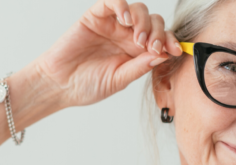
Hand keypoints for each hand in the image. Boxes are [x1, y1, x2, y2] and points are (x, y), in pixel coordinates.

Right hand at [35, 0, 181, 106]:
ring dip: (143, 22)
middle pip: (153, 22)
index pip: (160, 40)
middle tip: (151, 47)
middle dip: (158, 33)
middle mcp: (127, 37)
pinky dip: (122, 5)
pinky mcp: (96, 16)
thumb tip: (164, 55)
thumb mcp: (119, 80)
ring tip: (137, 38)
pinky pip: (112, 2)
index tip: (176, 50)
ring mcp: (112, 25)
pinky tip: (125, 19)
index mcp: (135, 54)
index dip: (170, 42)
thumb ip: (139, 67)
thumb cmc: (87, 86)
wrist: (60, 85)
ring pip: (138, 10)